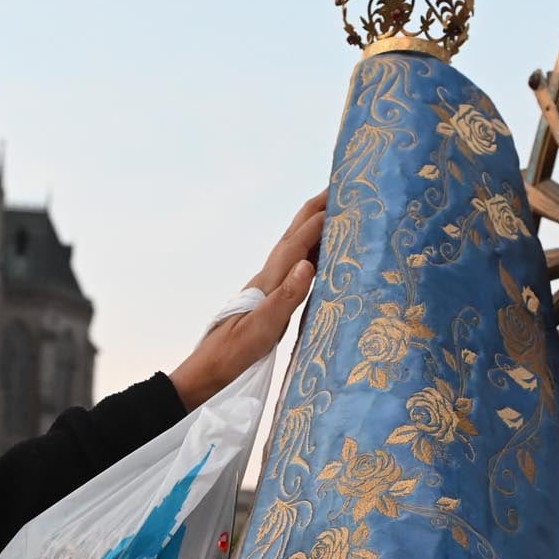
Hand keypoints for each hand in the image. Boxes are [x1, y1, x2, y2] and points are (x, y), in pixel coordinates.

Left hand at [169, 189, 326, 409]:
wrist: (208, 371)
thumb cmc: (233, 354)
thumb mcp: (262, 329)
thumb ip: (286, 297)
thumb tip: (308, 262)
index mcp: (269, 280)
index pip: (300, 240)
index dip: (324, 217)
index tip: (350, 196)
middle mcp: (269, 277)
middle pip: (295, 233)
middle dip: (317, 208)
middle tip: (343, 187)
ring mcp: (269, 286)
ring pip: (296, 246)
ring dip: (316, 225)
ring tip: (339, 211)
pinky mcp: (270, 299)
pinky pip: (296, 265)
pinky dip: (313, 250)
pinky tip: (322, 254)